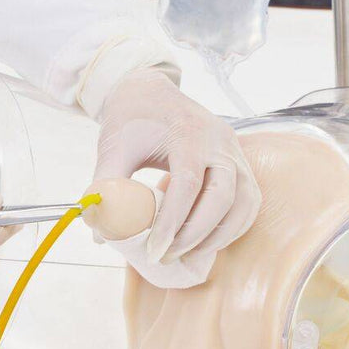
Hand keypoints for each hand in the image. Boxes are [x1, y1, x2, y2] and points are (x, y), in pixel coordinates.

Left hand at [93, 68, 260, 267]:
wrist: (150, 92)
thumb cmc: (131, 120)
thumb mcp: (113, 149)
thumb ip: (106, 188)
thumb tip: (99, 233)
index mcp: (188, 133)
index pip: (187, 185)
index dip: (173, 223)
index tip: (155, 252)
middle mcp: (219, 142)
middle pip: (222, 196)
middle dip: (196, 234)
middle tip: (168, 256)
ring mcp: (235, 152)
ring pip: (243, 203)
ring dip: (219, 236)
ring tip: (188, 255)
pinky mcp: (240, 163)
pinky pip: (249, 202)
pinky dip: (233, 227)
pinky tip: (209, 241)